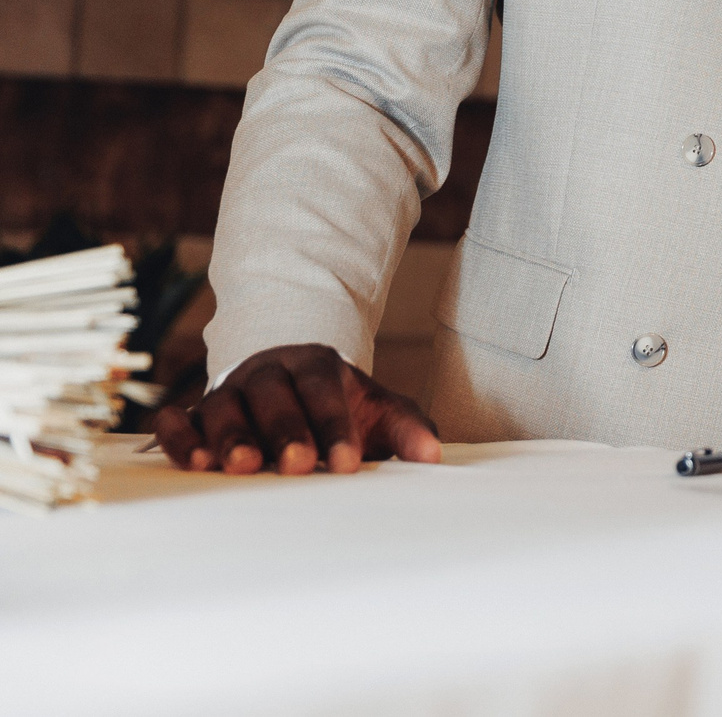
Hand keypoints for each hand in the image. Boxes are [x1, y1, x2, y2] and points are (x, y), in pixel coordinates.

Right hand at [153, 343, 442, 474]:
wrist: (294, 387)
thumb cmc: (340, 407)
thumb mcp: (378, 412)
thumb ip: (407, 430)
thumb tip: (432, 457)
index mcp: (315, 364)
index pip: (323, 387)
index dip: (334, 423)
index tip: (347, 463)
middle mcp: (267, 372)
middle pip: (272, 393)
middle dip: (285, 429)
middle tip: (299, 465)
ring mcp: (228, 391)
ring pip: (223, 405)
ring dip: (231, 435)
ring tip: (242, 466)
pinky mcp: (196, 416)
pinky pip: (179, 420)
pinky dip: (182, 436)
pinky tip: (193, 461)